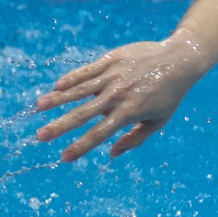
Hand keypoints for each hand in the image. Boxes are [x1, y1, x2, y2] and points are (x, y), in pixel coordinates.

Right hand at [35, 35, 210, 160]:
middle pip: (83, 113)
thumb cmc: (169, 94)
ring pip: (79, 89)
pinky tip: (57, 86)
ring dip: (57, 99)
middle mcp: (118, 94)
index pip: (99, 133)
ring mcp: (113, 75)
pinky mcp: (112, 59)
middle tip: (39, 137)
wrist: (179, 59)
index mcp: (129, 112)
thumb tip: (111, 154)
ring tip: (38, 107)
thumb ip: (135, 138)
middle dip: (59, 127)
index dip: (81, 147)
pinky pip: (88, 70)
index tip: (64, 158)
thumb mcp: (158, 121)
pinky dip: (72, 78)